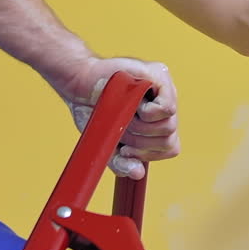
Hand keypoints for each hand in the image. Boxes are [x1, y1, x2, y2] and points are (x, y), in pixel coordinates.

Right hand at [63, 56, 179, 178]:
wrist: (79, 84)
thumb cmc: (95, 111)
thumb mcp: (107, 143)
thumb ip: (121, 161)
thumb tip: (138, 174)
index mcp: (157, 122)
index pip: (169, 148)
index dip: (148, 154)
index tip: (126, 149)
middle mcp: (165, 106)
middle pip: (169, 140)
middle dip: (140, 143)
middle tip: (121, 130)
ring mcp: (165, 90)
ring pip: (169, 126)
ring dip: (141, 128)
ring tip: (124, 115)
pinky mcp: (160, 76)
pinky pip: (167, 108)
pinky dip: (148, 113)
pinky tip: (133, 104)